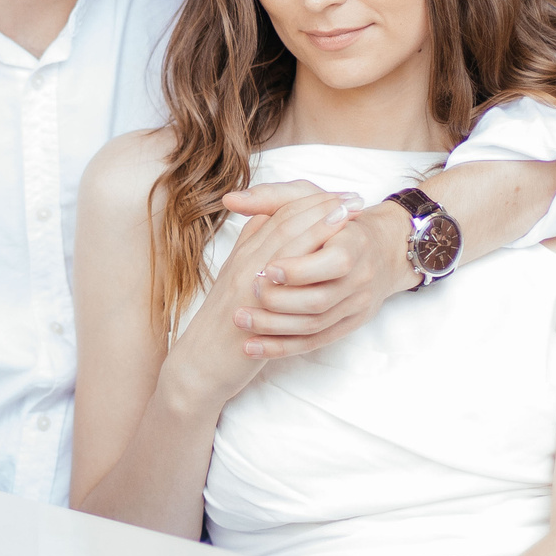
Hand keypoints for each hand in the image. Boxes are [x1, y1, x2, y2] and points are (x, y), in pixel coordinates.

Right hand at [161, 186, 357, 409]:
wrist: (200, 361)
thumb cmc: (221, 322)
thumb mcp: (235, 280)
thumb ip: (251, 251)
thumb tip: (265, 222)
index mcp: (245, 254)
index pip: (278, 215)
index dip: (309, 202)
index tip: (339, 194)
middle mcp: (246, 262)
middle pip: (287, 222)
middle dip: (322, 206)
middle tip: (355, 196)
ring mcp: (250, 282)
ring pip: (288, 241)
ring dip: (322, 225)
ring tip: (352, 211)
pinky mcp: (255, 306)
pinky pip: (288, 276)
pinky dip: (316, 260)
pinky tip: (340, 257)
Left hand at [223, 179, 418, 356]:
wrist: (382, 249)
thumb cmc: (336, 221)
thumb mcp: (309, 198)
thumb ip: (271, 197)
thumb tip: (231, 199)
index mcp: (356, 242)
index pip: (335, 262)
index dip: (300, 269)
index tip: (266, 269)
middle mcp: (361, 277)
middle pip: (320, 299)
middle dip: (279, 300)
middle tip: (250, 292)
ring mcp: (356, 305)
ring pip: (314, 325)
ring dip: (274, 326)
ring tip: (241, 318)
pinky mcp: (348, 324)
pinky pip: (314, 342)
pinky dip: (281, 346)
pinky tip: (252, 346)